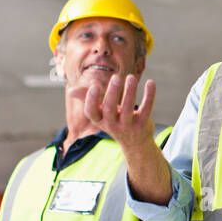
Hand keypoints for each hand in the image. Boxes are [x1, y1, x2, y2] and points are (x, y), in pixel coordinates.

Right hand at [72, 75, 171, 202]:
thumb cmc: (115, 121)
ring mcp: (128, 126)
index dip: (91, 100)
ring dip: (130, 92)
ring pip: (128, 109)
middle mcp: (112, 125)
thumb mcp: (101, 112)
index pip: (91, 113)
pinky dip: (149, 96)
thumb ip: (88, 99)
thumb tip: (71, 91)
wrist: (135, 143)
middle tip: (116, 77)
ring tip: (131, 77)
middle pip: (109, 110)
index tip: (94, 85)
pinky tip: (150, 82)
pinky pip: (146, 109)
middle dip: (112, 93)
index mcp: (100, 120)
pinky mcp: (143, 124)